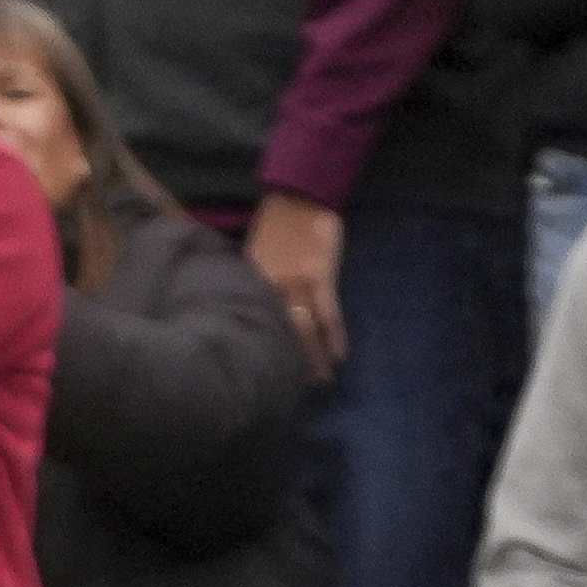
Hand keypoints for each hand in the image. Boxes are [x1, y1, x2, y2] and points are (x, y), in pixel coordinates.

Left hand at [244, 190, 346, 378]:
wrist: (298, 195)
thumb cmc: (275, 226)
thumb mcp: (253, 257)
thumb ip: (253, 285)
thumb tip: (246, 311)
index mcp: (251, 285)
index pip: (254, 326)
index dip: (259, 353)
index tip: (261, 377)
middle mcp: (270, 288)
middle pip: (279, 334)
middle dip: (288, 364)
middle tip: (293, 391)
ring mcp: (296, 283)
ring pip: (304, 330)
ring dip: (314, 358)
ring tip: (320, 382)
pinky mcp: (320, 275)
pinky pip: (329, 313)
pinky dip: (335, 336)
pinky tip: (339, 356)